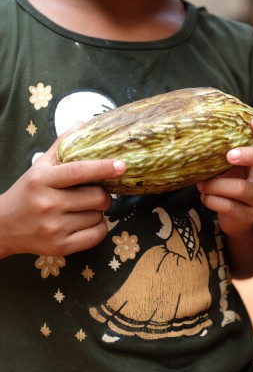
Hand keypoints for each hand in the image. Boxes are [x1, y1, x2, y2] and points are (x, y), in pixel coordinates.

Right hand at [0, 134, 125, 257]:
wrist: (2, 227)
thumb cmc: (27, 193)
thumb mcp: (39, 168)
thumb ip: (61, 146)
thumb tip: (83, 124)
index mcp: (42, 180)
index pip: (78, 171)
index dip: (102, 168)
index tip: (122, 165)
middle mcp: (47, 204)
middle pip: (97, 197)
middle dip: (104, 195)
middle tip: (96, 194)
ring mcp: (53, 227)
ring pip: (98, 216)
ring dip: (98, 212)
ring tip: (82, 210)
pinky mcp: (60, 246)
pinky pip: (97, 235)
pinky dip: (99, 228)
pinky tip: (86, 223)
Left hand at [196, 117, 252, 237]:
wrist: (241, 223)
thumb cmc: (234, 185)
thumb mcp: (234, 167)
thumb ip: (226, 152)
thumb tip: (197, 134)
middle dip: (250, 155)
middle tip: (229, 156)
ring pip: (241, 188)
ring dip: (216, 184)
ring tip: (201, 184)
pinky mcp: (248, 217)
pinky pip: (229, 206)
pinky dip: (211, 200)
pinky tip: (204, 197)